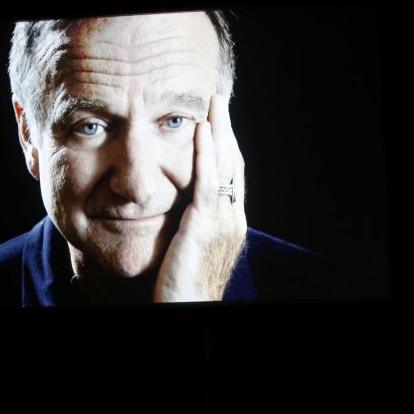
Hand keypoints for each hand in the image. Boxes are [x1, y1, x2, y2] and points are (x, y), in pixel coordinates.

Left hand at [154, 95, 246, 301]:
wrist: (188, 311)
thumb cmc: (182, 289)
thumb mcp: (189, 251)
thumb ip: (189, 226)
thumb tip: (177, 209)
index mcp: (231, 225)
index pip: (232, 176)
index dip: (226, 147)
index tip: (218, 122)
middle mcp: (234, 220)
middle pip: (235, 164)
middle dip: (227, 131)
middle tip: (219, 101)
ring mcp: (224, 221)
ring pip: (226, 166)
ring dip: (219, 131)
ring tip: (213, 103)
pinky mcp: (205, 225)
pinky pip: (208, 181)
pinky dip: (206, 153)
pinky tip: (200, 129)